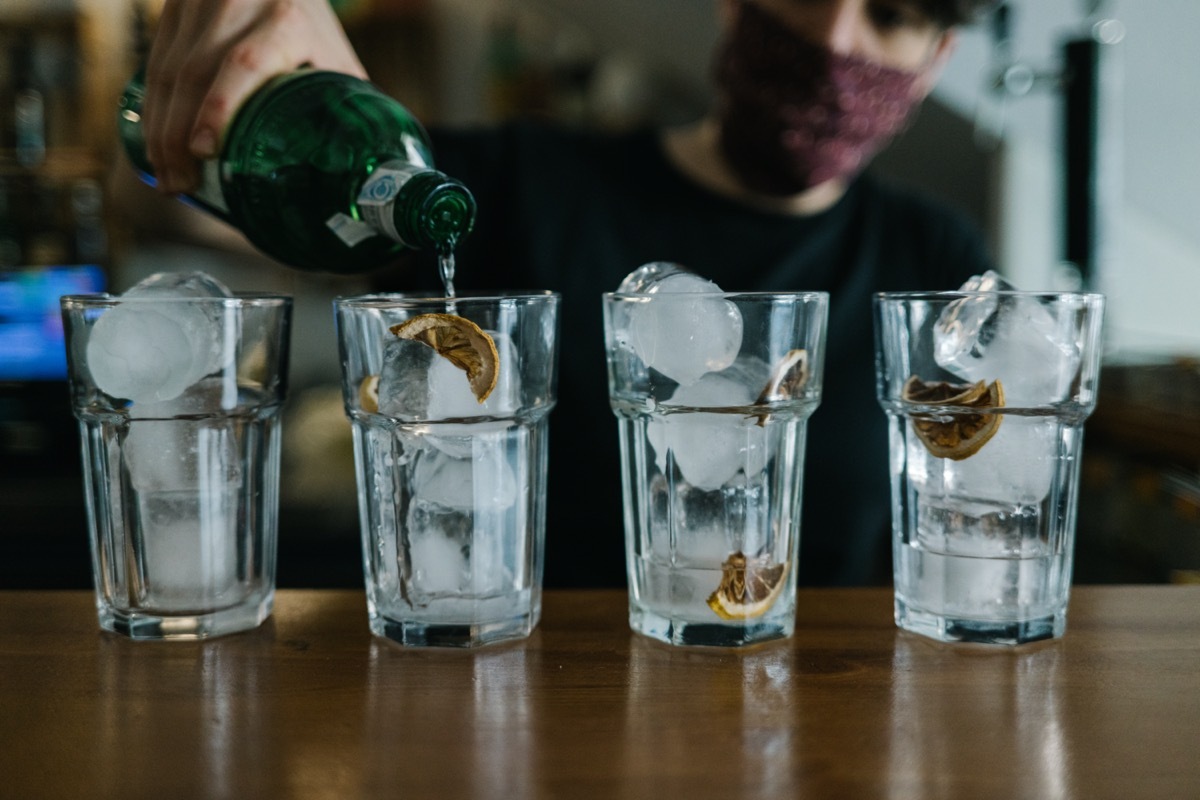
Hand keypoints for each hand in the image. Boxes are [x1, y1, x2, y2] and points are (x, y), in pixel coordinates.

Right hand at [142, 0, 367, 193]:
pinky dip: (154, 107)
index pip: (244, 63)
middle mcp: (237, 6)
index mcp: (287, 20)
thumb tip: (354, 171)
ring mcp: (199, 4)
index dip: (220, 108)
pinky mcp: (175, 8)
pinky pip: (155, 63)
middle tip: (183, 186)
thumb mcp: (333, 55)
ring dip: (161, 130)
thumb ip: (341, 104)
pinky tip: (157, 142)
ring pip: (167, 71)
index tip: (206, 151)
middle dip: (180, 137)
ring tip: (168, 177)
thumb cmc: (312, 23)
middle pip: (194, 74)